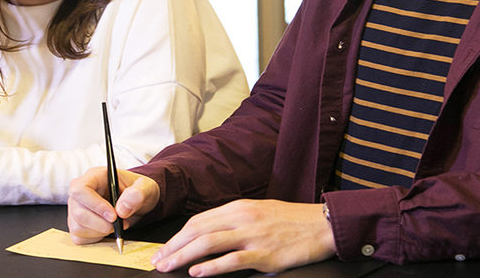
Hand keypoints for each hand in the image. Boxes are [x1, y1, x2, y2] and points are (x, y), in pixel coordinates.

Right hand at [67, 167, 159, 243]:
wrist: (137, 202)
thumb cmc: (138, 191)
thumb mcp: (146, 188)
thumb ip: (137, 194)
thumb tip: (122, 210)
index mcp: (93, 177)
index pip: (80, 190)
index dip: (94, 205)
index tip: (113, 216)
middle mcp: (81, 193)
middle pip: (78, 212)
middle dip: (101, 224)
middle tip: (120, 223)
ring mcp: (76, 209)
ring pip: (78, 227)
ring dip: (100, 232)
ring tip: (115, 225)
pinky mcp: (77, 225)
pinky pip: (79, 238)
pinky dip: (95, 239)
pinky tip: (106, 230)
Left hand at [150, 200, 335, 276]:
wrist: (322, 224)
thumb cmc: (291, 221)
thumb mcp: (258, 212)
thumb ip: (233, 221)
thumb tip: (207, 234)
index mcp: (237, 207)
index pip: (198, 221)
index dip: (177, 236)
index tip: (164, 249)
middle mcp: (241, 218)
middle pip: (197, 231)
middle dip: (173, 247)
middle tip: (158, 261)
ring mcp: (252, 235)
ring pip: (208, 243)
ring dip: (183, 256)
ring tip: (168, 266)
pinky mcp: (265, 254)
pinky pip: (232, 260)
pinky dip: (212, 267)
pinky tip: (197, 272)